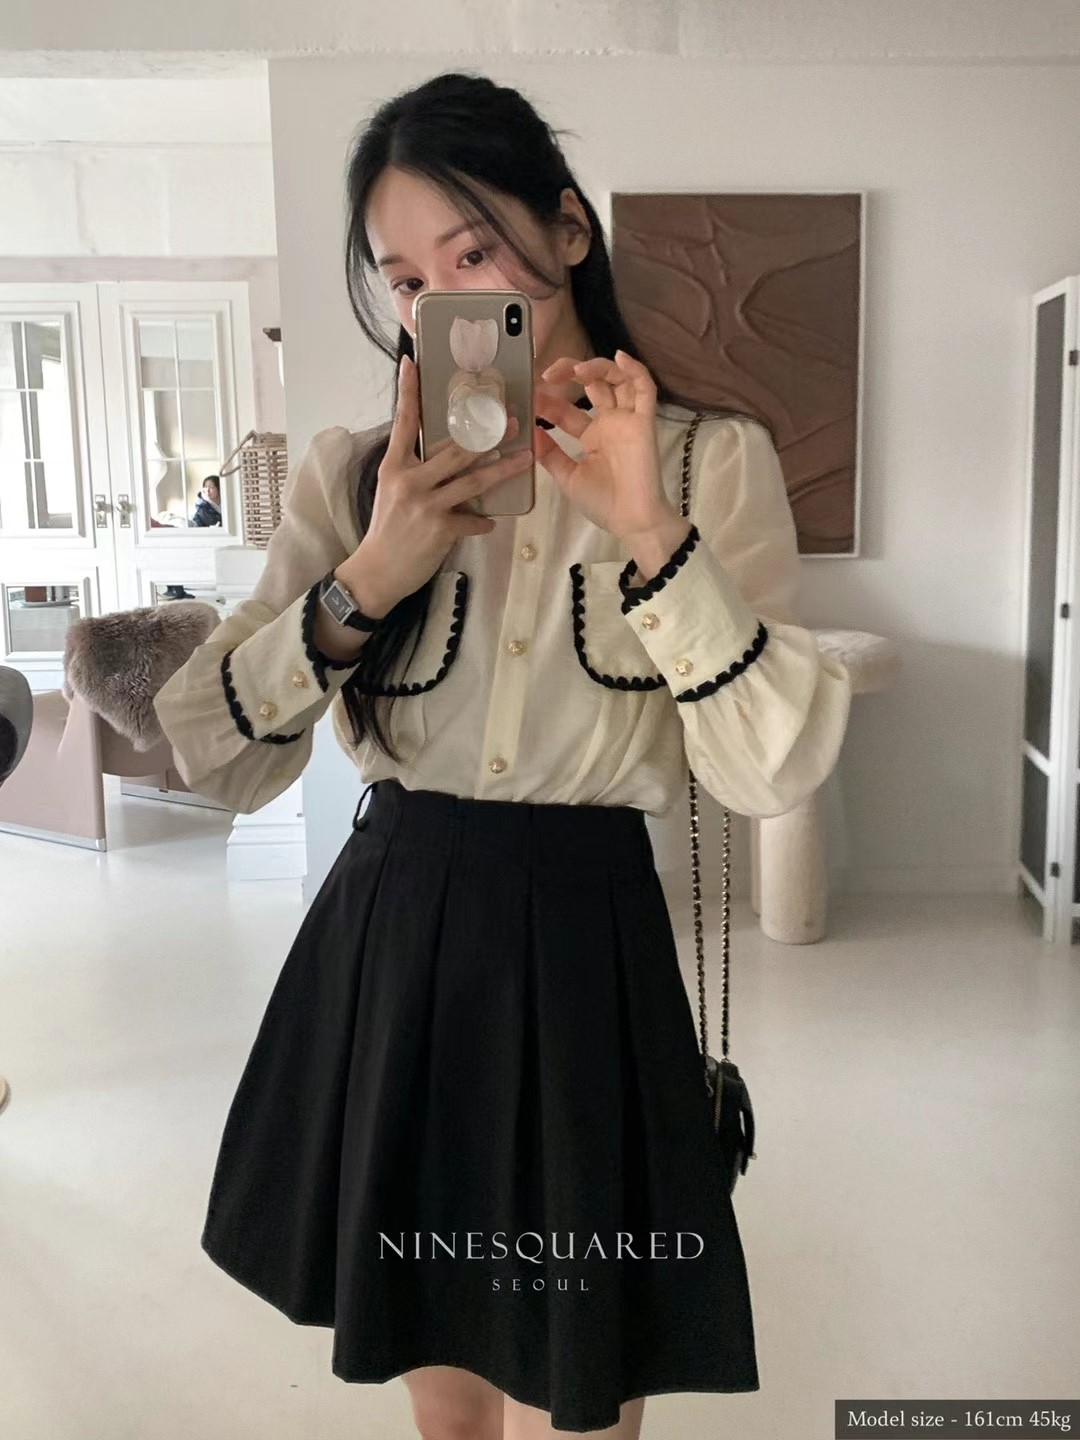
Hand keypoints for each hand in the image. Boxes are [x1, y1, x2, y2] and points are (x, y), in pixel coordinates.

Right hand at [356, 354, 533, 605]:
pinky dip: (482, 522)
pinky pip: (472, 520)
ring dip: (503, 470)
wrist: (376, 571)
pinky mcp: (440, 529)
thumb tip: (444, 456)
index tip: (412, 363)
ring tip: (525, 458)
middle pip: (454, 449)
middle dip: (486, 434)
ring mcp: (425, 504)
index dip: (408, 392)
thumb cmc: (387, 530)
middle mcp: (409, 480)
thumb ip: (414, 471)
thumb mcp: (391, 492)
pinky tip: (490, 523)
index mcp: (394, 466)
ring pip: (472, 480)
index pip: (403, 422)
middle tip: (510, 419)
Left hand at [532, 350, 678, 542]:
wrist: (631, 520)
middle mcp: (609, 423)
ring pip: (617, 380)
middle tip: (548, 375)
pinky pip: (645, 389)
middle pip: (592, 385)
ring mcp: (627, 420)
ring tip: (576, 371)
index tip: (529, 395)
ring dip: (597, 368)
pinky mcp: (644, 421)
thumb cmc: (603, 503)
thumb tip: (529, 429)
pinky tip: (620, 357)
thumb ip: (549, 453)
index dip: (548, 401)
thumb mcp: (567, 476)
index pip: (566, 410)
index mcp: (591, 436)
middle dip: (569, 374)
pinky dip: (635, 370)